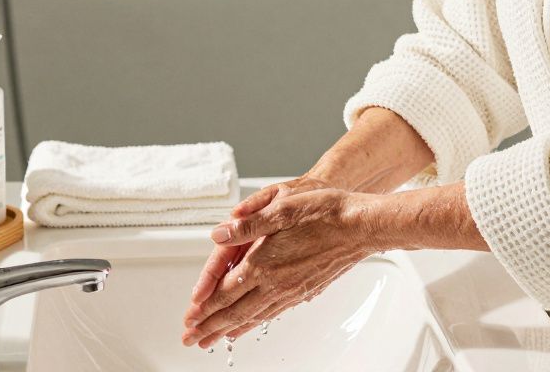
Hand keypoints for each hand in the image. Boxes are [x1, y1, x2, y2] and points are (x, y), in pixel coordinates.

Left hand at [180, 189, 378, 347]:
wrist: (361, 227)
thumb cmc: (326, 213)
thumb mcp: (282, 208)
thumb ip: (248, 224)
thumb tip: (219, 232)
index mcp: (264, 262)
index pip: (225, 292)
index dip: (203, 307)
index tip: (189, 320)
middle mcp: (275, 282)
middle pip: (234, 312)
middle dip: (210, 328)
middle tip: (191, 340)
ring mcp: (291, 290)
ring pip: (253, 317)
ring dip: (229, 330)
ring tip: (213, 340)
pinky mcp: (304, 291)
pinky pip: (272, 313)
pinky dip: (255, 323)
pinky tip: (250, 325)